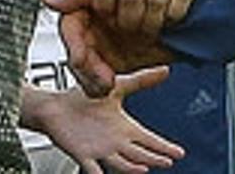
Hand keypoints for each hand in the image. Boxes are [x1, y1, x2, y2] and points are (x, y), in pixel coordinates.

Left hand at [26, 69, 183, 173]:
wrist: (56, 107)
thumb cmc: (84, 99)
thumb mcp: (117, 86)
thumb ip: (141, 80)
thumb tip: (165, 70)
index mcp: (124, 128)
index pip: (149, 140)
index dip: (164, 146)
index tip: (179, 153)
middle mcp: (115, 142)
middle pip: (139, 154)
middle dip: (154, 158)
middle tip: (168, 162)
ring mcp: (99, 150)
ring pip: (120, 162)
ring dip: (132, 167)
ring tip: (144, 169)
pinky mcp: (82, 153)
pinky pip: (91, 168)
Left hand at [45, 0, 202, 95]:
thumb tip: (51, 0)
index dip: (103, 8)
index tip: (105, 15)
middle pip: (130, 0)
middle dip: (125, 22)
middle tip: (125, 27)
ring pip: (155, 7)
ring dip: (147, 25)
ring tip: (142, 25)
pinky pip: (178, 6)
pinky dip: (169, 18)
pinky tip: (163, 16)